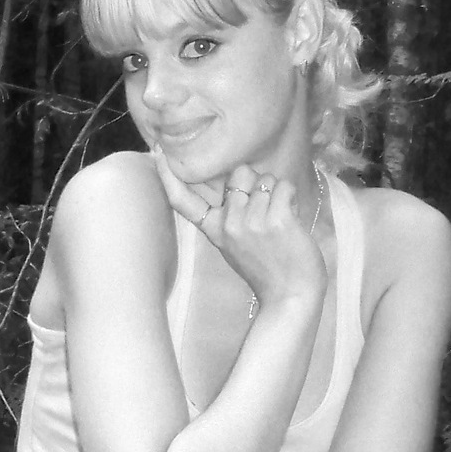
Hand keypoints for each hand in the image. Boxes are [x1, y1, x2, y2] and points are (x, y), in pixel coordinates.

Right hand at [153, 158, 325, 315]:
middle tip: (265, 208)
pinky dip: (291, 197)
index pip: (184, 201)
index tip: (159, 155)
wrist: (291, 296)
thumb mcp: (234, 245)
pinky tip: (291, 217)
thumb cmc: (268, 270)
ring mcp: (251, 222)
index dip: (169, 177)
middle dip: (257, 182)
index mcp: (215, 230)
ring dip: (278, 192)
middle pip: (240, 172)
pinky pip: (283, 187)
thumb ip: (229, 217)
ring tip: (280, 218)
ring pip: (265, 178)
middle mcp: (228, 224)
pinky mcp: (276, 221)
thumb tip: (235, 184)